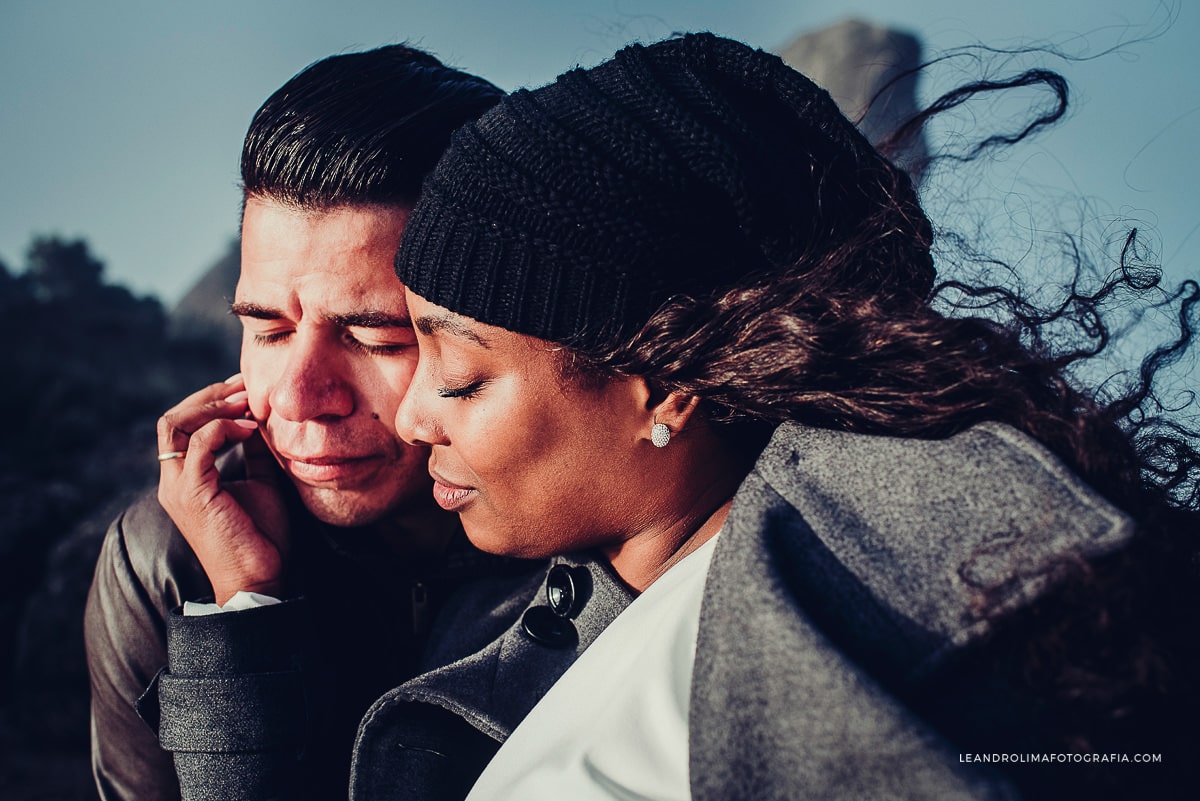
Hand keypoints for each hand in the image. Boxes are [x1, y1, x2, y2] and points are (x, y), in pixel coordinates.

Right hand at [157, 375, 289, 604]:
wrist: (260, 580)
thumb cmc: (261, 537)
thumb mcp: (259, 482)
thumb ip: (251, 452)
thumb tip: (257, 419)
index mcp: (186, 479)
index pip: (182, 426)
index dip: (210, 401)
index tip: (244, 388)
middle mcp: (174, 481)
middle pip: (172, 420)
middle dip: (209, 396)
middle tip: (244, 386)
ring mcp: (179, 488)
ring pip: (176, 425)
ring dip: (214, 407)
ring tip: (247, 403)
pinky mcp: (193, 495)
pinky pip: (198, 445)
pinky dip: (223, 428)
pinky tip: (250, 428)